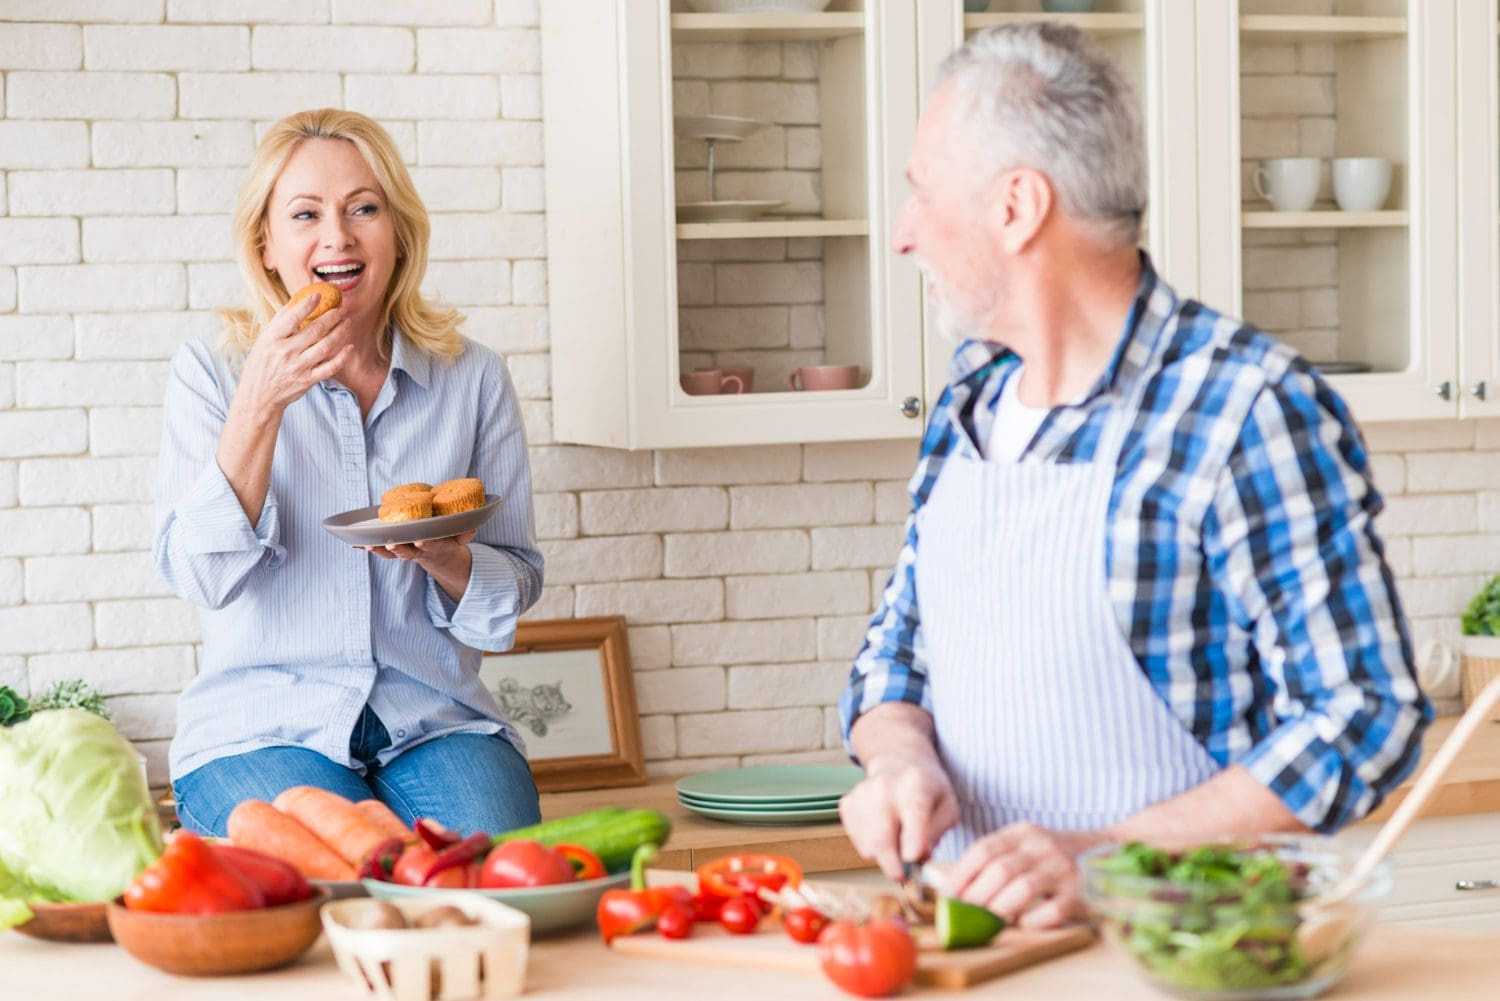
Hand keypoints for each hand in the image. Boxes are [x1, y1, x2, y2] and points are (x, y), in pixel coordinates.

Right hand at [238, 290, 353, 414]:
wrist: (259, 395)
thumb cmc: (262, 362)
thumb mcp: (264, 340)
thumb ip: (280, 321)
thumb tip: (297, 300)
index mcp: (272, 339)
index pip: (291, 318)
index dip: (306, 305)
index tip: (319, 295)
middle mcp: (285, 352)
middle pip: (314, 331)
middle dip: (331, 318)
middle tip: (340, 309)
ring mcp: (298, 367)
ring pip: (325, 347)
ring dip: (339, 333)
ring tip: (346, 322)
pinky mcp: (308, 381)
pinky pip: (330, 367)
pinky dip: (342, 357)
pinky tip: (350, 346)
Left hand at [361, 531, 476, 603]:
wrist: (440, 555)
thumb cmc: (449, 540)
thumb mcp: (461, 538)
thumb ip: (466, 533)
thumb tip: (471, 528)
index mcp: (435, 547)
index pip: (430, 546)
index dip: (425, 544)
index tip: (419, 540)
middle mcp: (418, 551)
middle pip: (406, 553)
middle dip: (398, 549)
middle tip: (390, 544)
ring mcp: (405, 551)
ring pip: (390, 553)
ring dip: (378, 550)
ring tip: (365, 545)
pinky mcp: (394, 549)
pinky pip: (380, 549)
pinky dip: (368, 546)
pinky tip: (353, 542)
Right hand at [838, 758, 958, 882]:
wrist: (897, 763)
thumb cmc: (927, 790)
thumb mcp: (948, 807)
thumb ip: (937, 832)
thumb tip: (919, 857)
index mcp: (916, 783)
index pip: (914, 810)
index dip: (913, 837)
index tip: (913, 858)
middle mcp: (885, 786)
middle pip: (882, 835)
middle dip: (892, 864)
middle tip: (903, 877)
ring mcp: (862, 794)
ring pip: (868, 844)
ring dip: (885, 855)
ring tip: (899, 842)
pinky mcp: (847, 804)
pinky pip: (857, 841)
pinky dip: (871, 846)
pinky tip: (883, 832)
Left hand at [943, 822, 1108, 928]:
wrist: (1111, 851)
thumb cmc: (1055, 856)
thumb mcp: (1026, 845)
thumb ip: (997, 858)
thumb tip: (954, 885)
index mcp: (1024, 833)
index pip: (984, 849)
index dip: (962, 873)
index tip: (947, 893)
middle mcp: (1043, 846)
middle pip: (1000, 870)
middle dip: (977, 895)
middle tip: (965, 913)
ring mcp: (1064, 869)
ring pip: (1023, 888)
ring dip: (1000, 908)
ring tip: (989, 920)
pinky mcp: (1081, 893)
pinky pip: (1052, 910)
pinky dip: (1032, 920)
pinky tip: (1023, 923)